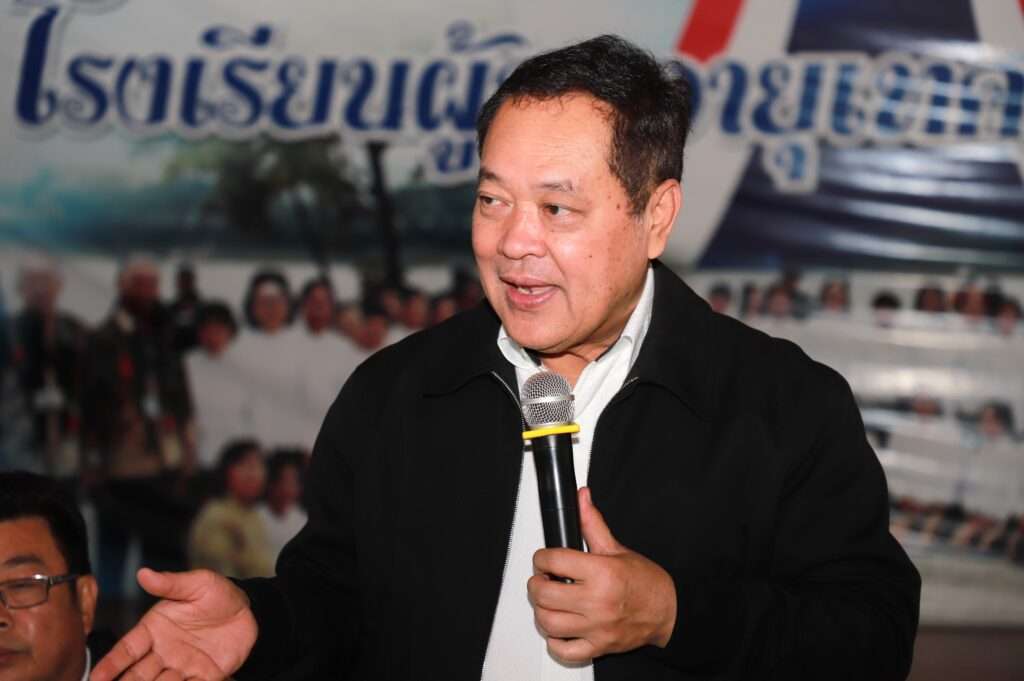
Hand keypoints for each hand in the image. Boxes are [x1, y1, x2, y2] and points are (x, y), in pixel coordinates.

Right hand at [90, 568, 257, 680]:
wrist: (248, 610)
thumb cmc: (217, 594)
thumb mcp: (197, 584)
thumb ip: (171, 583)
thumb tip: (144, 573)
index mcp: (154, 629)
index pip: (127, 649)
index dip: (110, 664)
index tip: (94, 678)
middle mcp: (163, 652)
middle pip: (137, 674)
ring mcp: (181, 666)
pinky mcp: (203, 676)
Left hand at [528, 487, 676, 662]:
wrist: (669, 611)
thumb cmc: (645, 582)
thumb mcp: (617, 548)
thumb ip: (592, 523)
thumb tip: (582, 499)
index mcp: (602, 573)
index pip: (554, 561)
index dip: (542, 557)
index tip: (544, 559)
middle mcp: (598, 601)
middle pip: (544, 594)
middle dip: (536, 583)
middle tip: (543, 579)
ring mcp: (597, 627)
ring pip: (548, 622)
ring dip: (542, 610)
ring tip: (550, 601)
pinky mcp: (598, 646)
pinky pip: (564, 650)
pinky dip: (554, 641)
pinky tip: (559, 626)